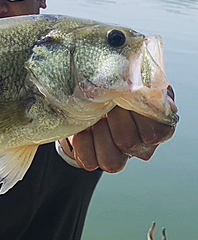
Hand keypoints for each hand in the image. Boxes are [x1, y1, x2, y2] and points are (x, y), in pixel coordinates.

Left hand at [61, 87, 176, 172]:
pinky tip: (81, 129)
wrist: (92, 95)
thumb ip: (138, 78)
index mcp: (158, 124)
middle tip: (105, 103)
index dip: (134, 113)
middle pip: (129, 143)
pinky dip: (82, 145)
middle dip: (111, 120)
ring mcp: (122, 156)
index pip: (154, 131)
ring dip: (97, 136)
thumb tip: (139, 83)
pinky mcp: (98, 160)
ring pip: (112, 162)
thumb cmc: (117, 84)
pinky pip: (90, 163)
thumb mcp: (129, 76)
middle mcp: (144, 145)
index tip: (121, 96)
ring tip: (93, 118)